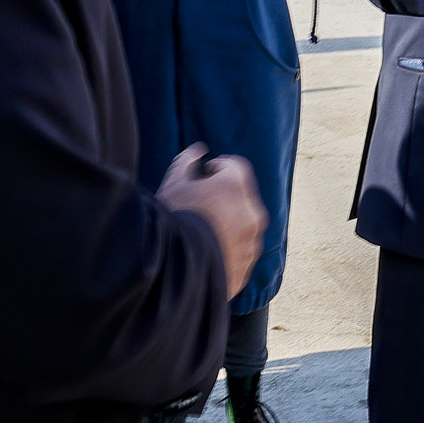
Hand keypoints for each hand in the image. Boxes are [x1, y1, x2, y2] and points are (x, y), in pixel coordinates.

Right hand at [157, 144, 266, 299]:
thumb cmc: (170, 220)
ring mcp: (252, 242)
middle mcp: (252, 212)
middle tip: (199, 206)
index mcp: (236, 186)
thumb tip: (197, 150)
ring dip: (228, 224)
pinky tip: (204, 254)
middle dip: (224, 197)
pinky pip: (240, 252)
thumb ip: (186, 162)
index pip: (234, 166)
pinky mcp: (247, 267)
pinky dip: (227, 249)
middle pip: (241, 197)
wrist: (170, 272)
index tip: (202, 177)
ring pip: (244, 226)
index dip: (216, 168)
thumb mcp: (172, 184)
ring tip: (200, 233)